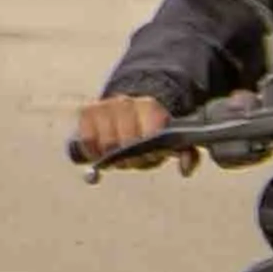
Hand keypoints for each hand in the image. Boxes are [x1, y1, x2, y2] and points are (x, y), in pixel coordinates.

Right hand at [64, 87, 183, 167]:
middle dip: (125, 157)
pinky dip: (92, 150)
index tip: (147, 156)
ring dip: (109, 154)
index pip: (145, 136)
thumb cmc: (150, 133)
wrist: (129, 110)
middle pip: (121, 142)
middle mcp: (126, 102)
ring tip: (116, 154)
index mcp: (150, 107)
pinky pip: (86, 139)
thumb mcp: (170, 143)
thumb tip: (185, 169)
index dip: (145, 153)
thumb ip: (187, 155)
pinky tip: (100, 149)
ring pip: (104, 142)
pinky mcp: (87, 111)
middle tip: (130, 158)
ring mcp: (105, 104)